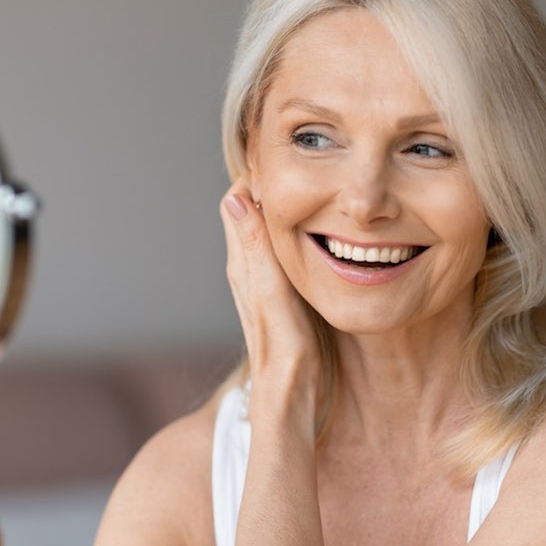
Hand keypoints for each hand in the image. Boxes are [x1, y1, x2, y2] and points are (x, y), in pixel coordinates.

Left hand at [219, 179, 321, 426]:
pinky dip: (289, 230)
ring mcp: (261, 282)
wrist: (289, 394)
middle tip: (292, 155)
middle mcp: (247, 269)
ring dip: (277, 205)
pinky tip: (311, 228)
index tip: (275, 152)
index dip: (253, 174)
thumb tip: (234, 199)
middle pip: (248, 211)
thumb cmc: (285, 348)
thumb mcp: (272, 293)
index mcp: (244, 264)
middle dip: (265, 182)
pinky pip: (277, 250)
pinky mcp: (278, 294)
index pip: (236, 201)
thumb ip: (256, 248)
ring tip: (302, 181)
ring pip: (265, 230)